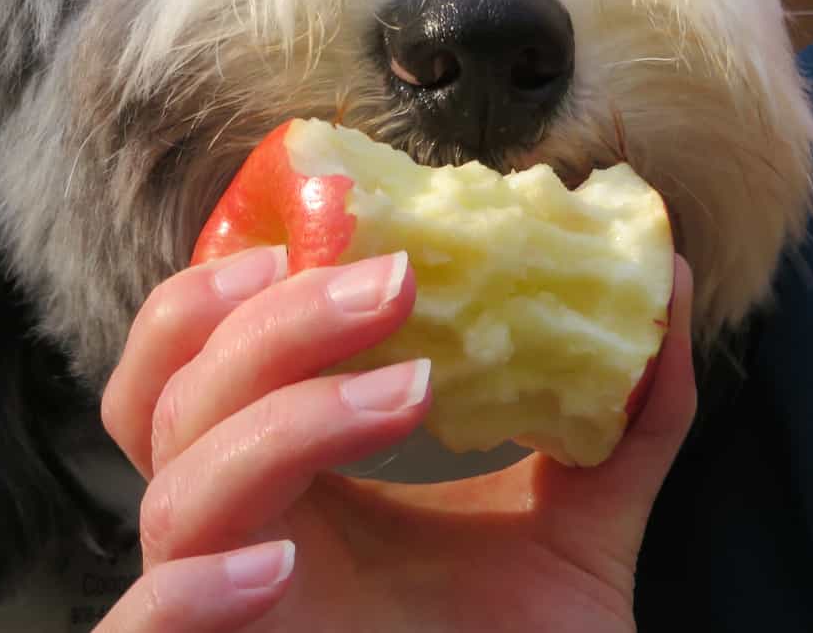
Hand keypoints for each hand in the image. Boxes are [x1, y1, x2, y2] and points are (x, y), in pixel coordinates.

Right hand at [94, 246, 695, 631]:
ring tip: (408, 391)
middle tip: (394, 281)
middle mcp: (232, 528)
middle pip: (173, 394)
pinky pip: (140, 628)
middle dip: (271, 320)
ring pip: (171, 490)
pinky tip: (279, 566)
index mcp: (286, 476)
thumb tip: (672, 283)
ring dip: (278, 419)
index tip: (347, 222)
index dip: (237, 279)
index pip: (202, 353)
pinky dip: (191, 588)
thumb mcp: (577, 533)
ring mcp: (215, 607)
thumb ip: (618, 425)